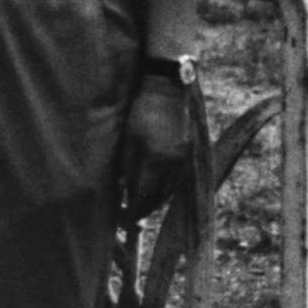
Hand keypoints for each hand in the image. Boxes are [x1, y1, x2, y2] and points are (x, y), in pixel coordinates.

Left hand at [120, 72, 192, 224]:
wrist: (168, 89)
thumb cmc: (142, 110)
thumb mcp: (128, 136)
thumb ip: (126, 165)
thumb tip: (121, 189)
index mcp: (156, 160)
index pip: (144, 195)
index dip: (134, 210)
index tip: (124, 219)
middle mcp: (173, 164)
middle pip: (159, 198)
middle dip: (145, 210)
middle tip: (130, 217)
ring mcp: (182, 159)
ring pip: (169, 191)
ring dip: (155, 202)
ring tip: (140, 206)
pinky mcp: (186, 153)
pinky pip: (175, 180)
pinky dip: (164, 189)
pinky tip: (154, 189)